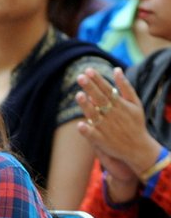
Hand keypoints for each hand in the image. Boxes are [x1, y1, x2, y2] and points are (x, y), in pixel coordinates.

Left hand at [76, 67, 161, 181]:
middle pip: (99, 99)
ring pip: (94, 114)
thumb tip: (116, 69)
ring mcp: (106, 127)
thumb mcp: (135, 104)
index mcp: (120, 105)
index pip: (106, 89)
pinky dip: (87, 130)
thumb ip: (125, 87)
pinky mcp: (101, 140)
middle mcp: (112, 115)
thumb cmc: (135, 123)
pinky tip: (80, 125)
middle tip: (80, 77)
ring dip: (87, 106)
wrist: (139, 148)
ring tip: (79, 95)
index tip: (88, 70)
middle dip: (91, 88)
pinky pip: (92, 134)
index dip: (97, 80)